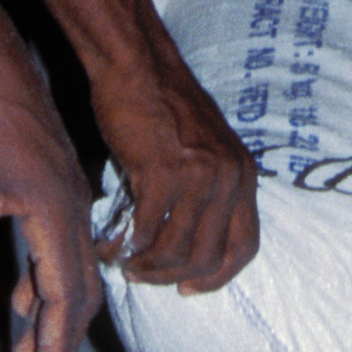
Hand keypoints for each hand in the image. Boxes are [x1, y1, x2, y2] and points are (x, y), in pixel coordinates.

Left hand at [0, 0, 100, 351]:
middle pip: (77, 289)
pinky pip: (56, 244)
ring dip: (48, 314)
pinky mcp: (49, 180)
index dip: (55, 346)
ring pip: (67, 267)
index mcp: (55, 210)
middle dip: (57, 342)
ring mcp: (64, 190)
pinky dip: (41, 280)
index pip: (66, 295)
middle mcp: (71, 203)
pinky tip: (17, 295)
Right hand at [90, 0, 261, 293]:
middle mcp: (230, 179)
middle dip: (173, 278)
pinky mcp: (164, 174)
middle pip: (209, 258)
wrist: (137, 63)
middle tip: (144, 276)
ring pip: (177, 253)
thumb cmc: (160, 103)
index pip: (245, 246)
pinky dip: (123, 247)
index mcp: (243, 174)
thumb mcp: (201, 148)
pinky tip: (107, 245)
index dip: (217, 276)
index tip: (188, 288)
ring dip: (146, 267)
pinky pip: (145, 232)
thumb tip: (179, 239)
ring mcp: (200, 178)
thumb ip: (202, 189)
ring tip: (124, 264)